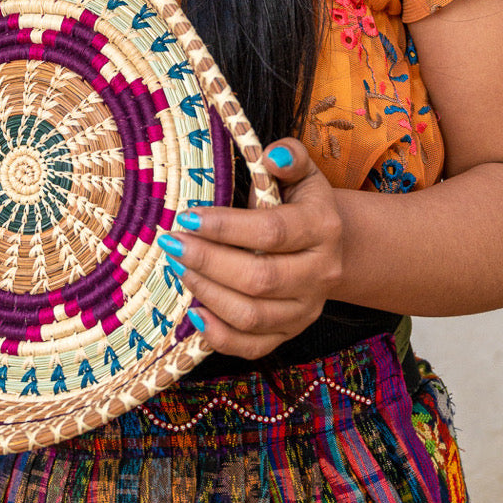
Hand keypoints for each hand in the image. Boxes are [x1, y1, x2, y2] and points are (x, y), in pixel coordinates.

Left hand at [159, 138, 343, 358]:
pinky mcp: (291, 332)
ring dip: (207, 293)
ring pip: (253, 315)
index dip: (225, 226)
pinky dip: (220, 335)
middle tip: (172, 242)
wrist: (330, 246)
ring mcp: (307, 308)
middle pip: (260, 278)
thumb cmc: (301, 203)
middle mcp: (321, 273)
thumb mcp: (301, 172)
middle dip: (207, 261)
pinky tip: (194, 312)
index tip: (187, 216)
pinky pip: (253, 347)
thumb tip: (274, 155)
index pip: (272, 231)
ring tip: (178, 268)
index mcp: (323, 228)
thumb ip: (289, 157)